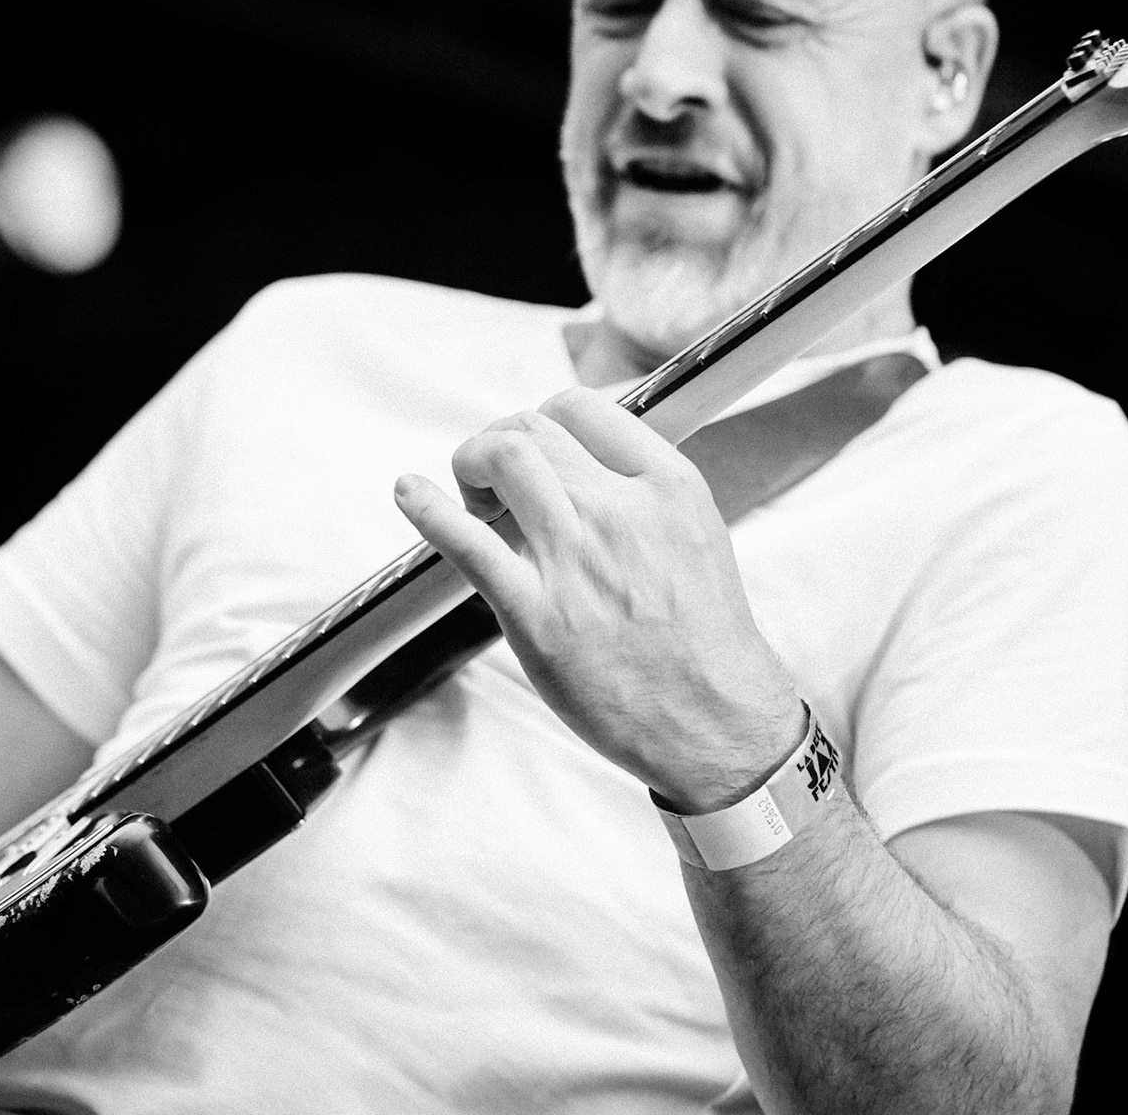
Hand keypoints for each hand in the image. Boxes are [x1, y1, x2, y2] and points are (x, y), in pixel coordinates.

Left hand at [395, 387, 805, 811]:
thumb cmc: (704, 639)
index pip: (582, 407)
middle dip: (499, 443)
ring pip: (504, 460)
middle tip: (493, 480)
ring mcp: (576, 560)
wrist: (717, 721)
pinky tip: (410, 493)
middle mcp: (621, 511)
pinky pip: (467, 541)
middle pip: (533, 430)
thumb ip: (640, 493)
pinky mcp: (536, 614)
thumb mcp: (694, 533)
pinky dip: (428, 508)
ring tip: (474, 499)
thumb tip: (577, 465)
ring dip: (472, 465)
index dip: (542, 420)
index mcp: (667, 486)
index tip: (534, 449)